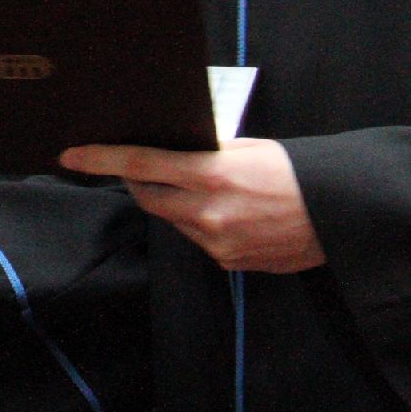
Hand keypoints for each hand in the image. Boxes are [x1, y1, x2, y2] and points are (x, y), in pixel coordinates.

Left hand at [60, 138, 324, 272]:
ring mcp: (216, 243)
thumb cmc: (297, 172)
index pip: (140, 166)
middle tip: (141, 167)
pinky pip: (198, 239)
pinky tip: (229, 212)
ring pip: (172, 220)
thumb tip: (171, 151)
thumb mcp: (249, 149)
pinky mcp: (227, 262)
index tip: (71, 156)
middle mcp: (207, 213)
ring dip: (175, 203)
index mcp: (212, 175)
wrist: (339, 217)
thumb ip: (206, 153)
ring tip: (206, 188)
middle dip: (139, 181)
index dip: (101, 159)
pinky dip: (200, 223)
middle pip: (148, 197)